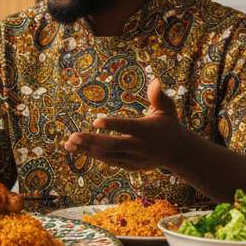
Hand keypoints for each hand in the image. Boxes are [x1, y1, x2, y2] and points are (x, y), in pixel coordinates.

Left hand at [63, 79, 186, 171]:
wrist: (177, 153)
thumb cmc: (168, 125)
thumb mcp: (167, 110)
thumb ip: (159, 96)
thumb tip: (155, 80)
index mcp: (147, 130)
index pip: (128, 127)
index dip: (112, 125)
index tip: (95, 121)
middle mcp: (139, 146)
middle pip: (113, 145)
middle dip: (91, 141)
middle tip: (73, 136)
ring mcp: (133, 159)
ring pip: (107, 155)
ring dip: (86, 149)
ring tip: (68, 143)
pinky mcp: (128, 166)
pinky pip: (107, 160)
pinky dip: (91, 154)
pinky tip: (77, 148)